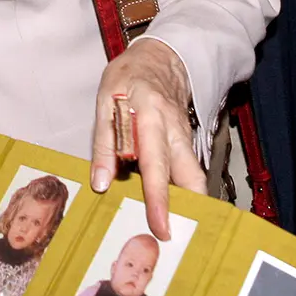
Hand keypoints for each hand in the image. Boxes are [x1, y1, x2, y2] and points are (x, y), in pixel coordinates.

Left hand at [91, 37, 206, 239]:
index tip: (161, 226)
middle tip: (174, 238)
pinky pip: (188, 170)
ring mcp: (185, 137)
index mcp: (151, 117)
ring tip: (173, 229)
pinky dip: (183, 190)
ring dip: (187, 203)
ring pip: (193, 176)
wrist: (161, 57)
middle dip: (187, 210)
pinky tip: (172, 207)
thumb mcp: (105, 101)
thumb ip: (104, 142)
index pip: (156, 165)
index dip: (158, 198)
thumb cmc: (128, 77)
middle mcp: (175, 131)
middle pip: (189, 176)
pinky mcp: (187, 142)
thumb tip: (102, 184)